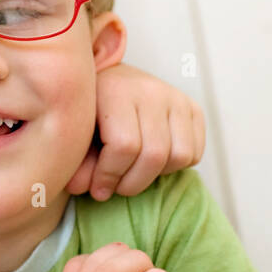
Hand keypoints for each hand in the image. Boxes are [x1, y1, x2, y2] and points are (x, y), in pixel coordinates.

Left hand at [67, 63, 204, 199]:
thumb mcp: (76, 133)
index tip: (98, 189)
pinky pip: (194, 153)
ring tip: (132, 172)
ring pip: (180, 156)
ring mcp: (176, 98)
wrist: (109, 82)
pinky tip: (151, 161)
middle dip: (132, 183)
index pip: (124, 145)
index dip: (110, 176)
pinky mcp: (192, 108)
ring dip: (155, 175)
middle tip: (116, 188)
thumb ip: (77, 161)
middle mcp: (151, 90)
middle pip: (154, 154)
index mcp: (117, 90)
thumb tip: (80, 188)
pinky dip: (175, 167)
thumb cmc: (89, 112)